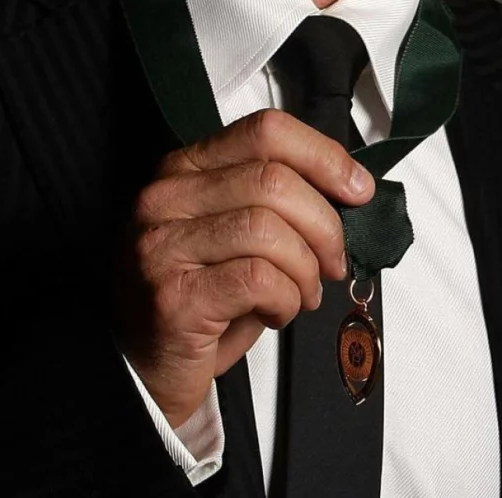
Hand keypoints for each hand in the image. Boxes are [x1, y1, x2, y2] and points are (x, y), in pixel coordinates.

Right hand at [115, 109, 373, 426]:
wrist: (144, 370)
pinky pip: (259, 279)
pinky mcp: (173, 296)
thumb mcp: (238, 236)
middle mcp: (166, 198)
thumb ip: (279, 202)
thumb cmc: (199, 301)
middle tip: (333, 261)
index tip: (357, 189)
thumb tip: (350, 189)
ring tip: (303, 293)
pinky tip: (277, 312)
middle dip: (324, 226)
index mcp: (185, 170)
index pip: (266, 132)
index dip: (324, 157)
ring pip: (269, 229)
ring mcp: (163, 246)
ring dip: (305, 269)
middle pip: (274, 180)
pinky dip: (286, 299)